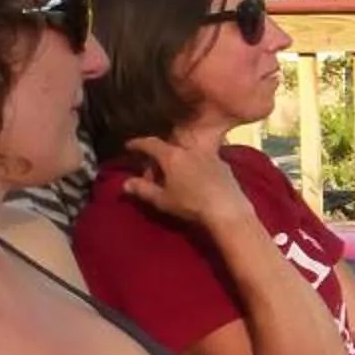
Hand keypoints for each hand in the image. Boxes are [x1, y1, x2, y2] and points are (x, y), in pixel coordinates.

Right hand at [119, 135, 252, 231]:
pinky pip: (202, 161)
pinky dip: (192, 166)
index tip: (128, 146)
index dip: (137, 144)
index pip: (150, 143)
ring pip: (187, 154)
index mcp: (172, 155)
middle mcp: (191, 150)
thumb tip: (126, 183)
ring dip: (176, 162)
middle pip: (168, 149)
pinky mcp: (224, 165)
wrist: (228, 210)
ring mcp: (210, 156)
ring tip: (172, 178)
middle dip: (157, 158)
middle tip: (150, 174)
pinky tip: (193, 180)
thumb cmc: (191, 204)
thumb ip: (143, 189)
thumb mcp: (162, 199)